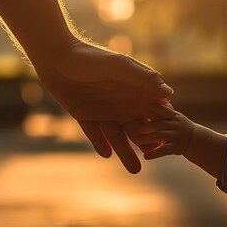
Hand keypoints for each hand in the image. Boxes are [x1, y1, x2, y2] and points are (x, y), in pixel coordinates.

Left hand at [33, 40, 172, 172]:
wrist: (57, 57)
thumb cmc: (92, 57)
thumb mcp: (119, 66)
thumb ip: (144, 78)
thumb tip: (169, 93)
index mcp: (135, 90)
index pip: (153, 110)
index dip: (161, 123)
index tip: (169, 137)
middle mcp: (122, 102)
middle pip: (138, 127)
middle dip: (146, 143)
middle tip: (154, 156)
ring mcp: (104, 110)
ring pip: (117, 135)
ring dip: (125, 151)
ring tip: (135, 170)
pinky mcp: (85, 115)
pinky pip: (94, 133)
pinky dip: (100, 143)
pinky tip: (106, 154)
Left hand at [125, 105, 196, 159]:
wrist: (199, 142)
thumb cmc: (182, 129)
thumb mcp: (175, 118)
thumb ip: (163, 113)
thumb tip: (148, 104)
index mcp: (173, 116)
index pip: (162, 109)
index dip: (151, 108)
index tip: (139, 107)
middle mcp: (176, 124)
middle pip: (157, 124)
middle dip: (144, 127)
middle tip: (131, 129)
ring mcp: (177, 136)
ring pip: (159, 136)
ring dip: (146, 139)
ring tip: (136, 142)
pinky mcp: (177, 147)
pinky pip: (164, 150)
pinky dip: (154, 153)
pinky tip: (145, 156)